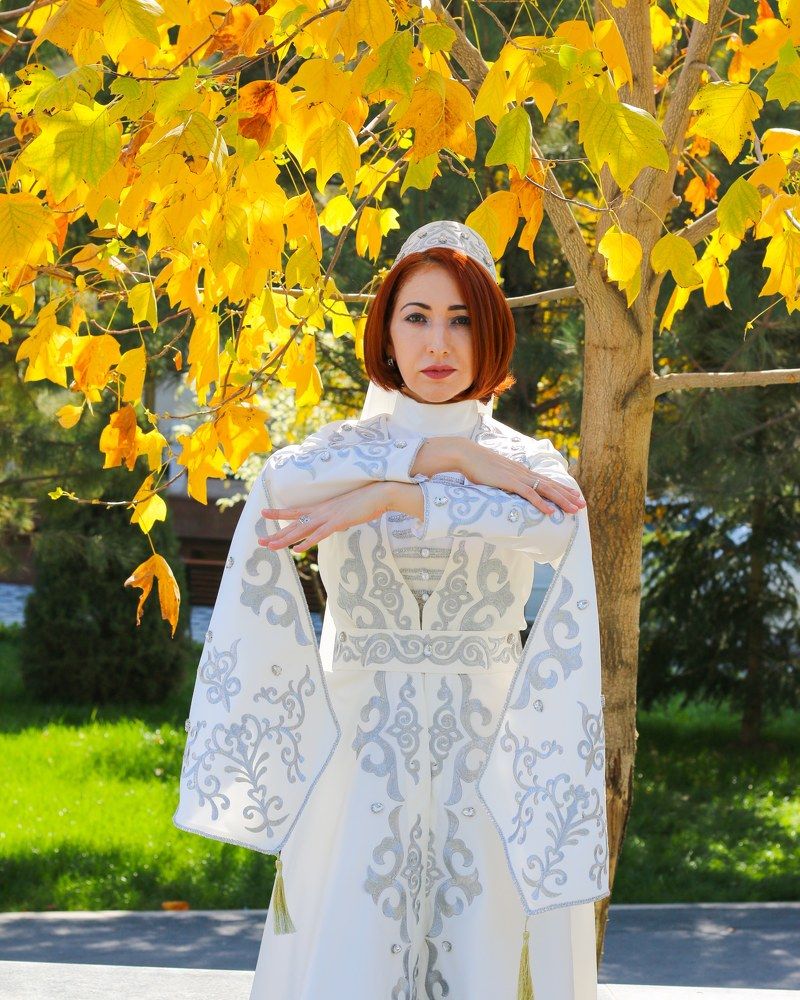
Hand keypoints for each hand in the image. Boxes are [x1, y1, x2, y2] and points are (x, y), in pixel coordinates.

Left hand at [259, 483, 391, 552]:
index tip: (263, 513)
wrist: (380, 494)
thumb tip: (335, 526)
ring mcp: (329, 516)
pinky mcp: (338, 521)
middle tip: (260, 540)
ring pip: (302, 530)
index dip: (279, 513)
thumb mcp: (346, 512)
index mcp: (322, 508)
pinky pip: (320, 534)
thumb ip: (337, 520)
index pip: (296, 511)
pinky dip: (308, 542)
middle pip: (294, 524)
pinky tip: (297, 549)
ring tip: (271, 546)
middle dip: (277, 533)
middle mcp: (321, 511)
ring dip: (286, 539)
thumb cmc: (365, 502)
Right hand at [459, 441, 585, 514]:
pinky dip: (541, 503)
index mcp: (521, 471)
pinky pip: (529, 494)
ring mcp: (517, 477)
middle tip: (582, 505)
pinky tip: (550, 512)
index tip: (574, 495)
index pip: (547, 480)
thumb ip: (504, 480)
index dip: (562, 488)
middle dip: (568, 495)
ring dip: (561, 501)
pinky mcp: (509, 482)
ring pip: (545, 490)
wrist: (466, 454)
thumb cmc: (477, 465)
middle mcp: (523, 473)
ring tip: (573, 510)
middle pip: (551, 485)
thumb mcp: (496, 473)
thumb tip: (507, 487)